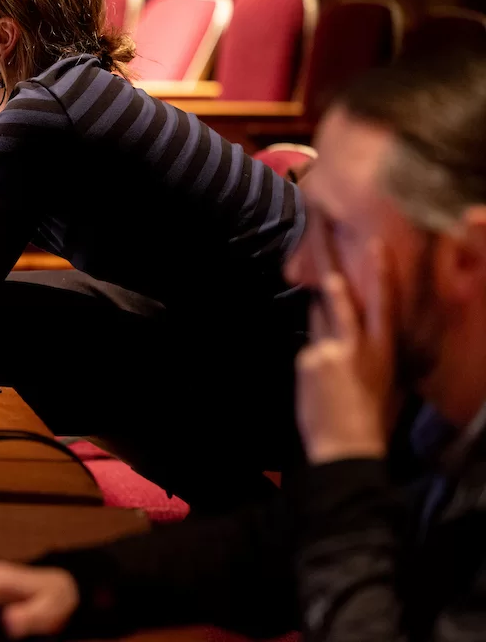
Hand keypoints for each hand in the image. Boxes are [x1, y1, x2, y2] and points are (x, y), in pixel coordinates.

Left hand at [296, 235, 396, 463]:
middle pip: (341, 303)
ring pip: (320, 322)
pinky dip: (313, 356)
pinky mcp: (308, 360)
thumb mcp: (384, 380)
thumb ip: (369, 350)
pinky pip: (309, 349)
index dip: (381, 274)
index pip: (384, 305)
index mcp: (384, 351)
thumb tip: (355, 332)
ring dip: (322, 318)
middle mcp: (357, 346)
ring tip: (326, 332)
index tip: (377, 247)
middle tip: (323, 250)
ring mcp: (328, 350)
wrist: (346, 446)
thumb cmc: (371, 419)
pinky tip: (318, 380)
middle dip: (333, 279)